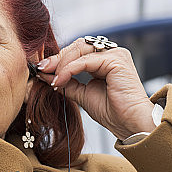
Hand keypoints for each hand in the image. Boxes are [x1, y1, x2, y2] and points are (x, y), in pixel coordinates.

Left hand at [36, 38, 155, 139]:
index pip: (77, 51)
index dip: (58, 59)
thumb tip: (45, 74)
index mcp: (105, 59)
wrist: (129, 125)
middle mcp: (112, 53)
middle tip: (41, 70)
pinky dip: (69, 69)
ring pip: (80, 50)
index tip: (41, 70)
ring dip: (61, 64)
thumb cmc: (112, 113)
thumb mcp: (82, 94)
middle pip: (77, 46)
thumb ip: (67, 82)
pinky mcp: (116, 60)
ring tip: (51, 79)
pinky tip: (59, 80)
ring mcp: (115, 54)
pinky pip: (85, 61)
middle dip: (57, 58)